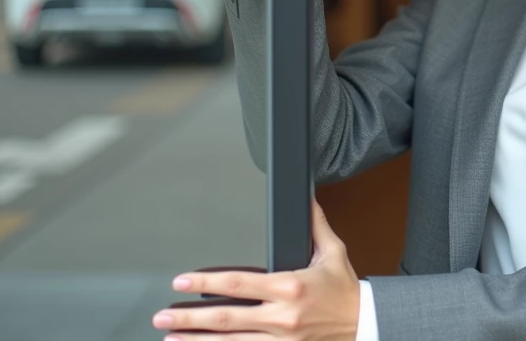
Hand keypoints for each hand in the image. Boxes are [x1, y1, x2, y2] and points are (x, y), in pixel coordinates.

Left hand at [153, 201, 360, 339]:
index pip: (238, 283)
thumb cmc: (346, 290)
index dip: (205, 283)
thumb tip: (307, 199)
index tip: (180, 282)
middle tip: (161, 317)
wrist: (364, 325)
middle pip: (225, 319)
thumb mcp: (334, 253)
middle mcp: (282, 316)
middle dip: (189, 318)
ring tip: (171, 337)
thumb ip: (315, 226)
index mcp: (290, 286)